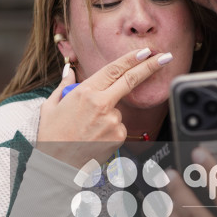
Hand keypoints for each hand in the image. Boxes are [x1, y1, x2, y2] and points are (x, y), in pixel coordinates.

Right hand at [36, 47, 170, 167]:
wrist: (57, 165)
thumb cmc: (51, 136)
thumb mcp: (51, 105)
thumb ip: (65, 85)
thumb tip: (69, 71)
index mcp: (85, 92)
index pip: (114, 69)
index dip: (131, 58)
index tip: (145, 51)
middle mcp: (102, 104)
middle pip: (131, 80)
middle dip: (150, 66)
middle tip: (164, 56)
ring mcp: (113, 121)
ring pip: (118, 109)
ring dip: (108, 113)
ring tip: (87, 128)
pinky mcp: (119, 136)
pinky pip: (119, 126)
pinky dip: (110, 128)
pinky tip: (94, 136)